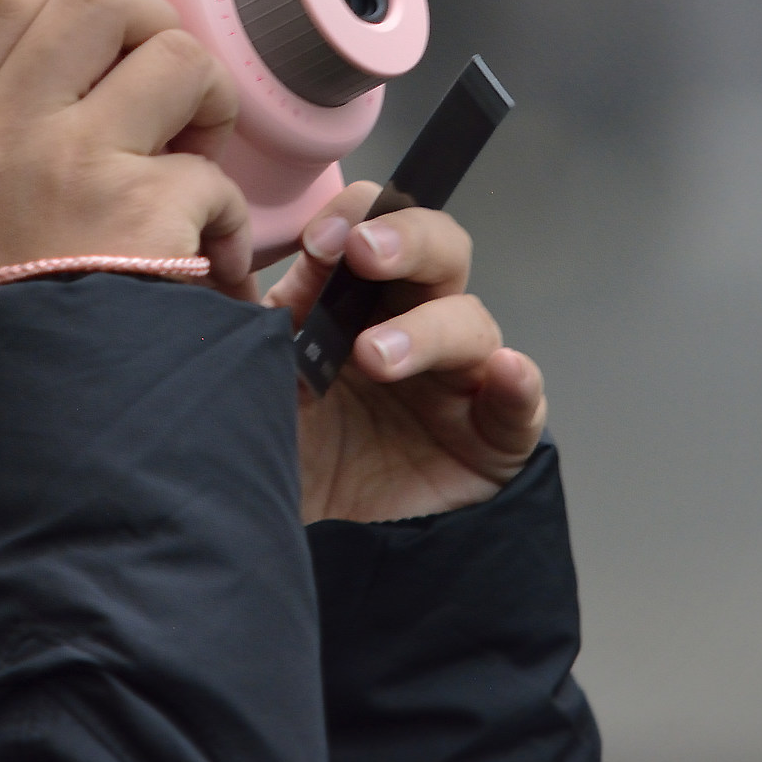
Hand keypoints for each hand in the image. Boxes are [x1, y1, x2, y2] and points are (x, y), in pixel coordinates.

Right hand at [0, 0, 254, 318]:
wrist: (17, 424)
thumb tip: (53, 60)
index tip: (108, 29)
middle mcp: (1, 132)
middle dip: (155, 28)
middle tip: (169, 90)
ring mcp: (69, 167)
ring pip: (176, 60)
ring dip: (208, 104)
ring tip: (198, 162)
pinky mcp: (138, 214)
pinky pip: (216, 175)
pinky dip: (230, 217)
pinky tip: (209, 259)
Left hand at [268, 182, 547, 522]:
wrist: (316, 544)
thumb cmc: (292, 450)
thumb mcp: (259, 384)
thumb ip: (257, 330)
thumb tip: (242, 275)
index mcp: (356, 299)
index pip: (373, 228)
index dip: (355, 217)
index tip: (319, 240)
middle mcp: (415, 324)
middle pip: (439, 252)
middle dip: (407, 240)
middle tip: (364, 254)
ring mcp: (459, 377)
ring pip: (471, 323)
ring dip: (427, 330)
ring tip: (375, 355)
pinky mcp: (493, 435)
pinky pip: (519, 402)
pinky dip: (516, 384)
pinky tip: (504, 372)